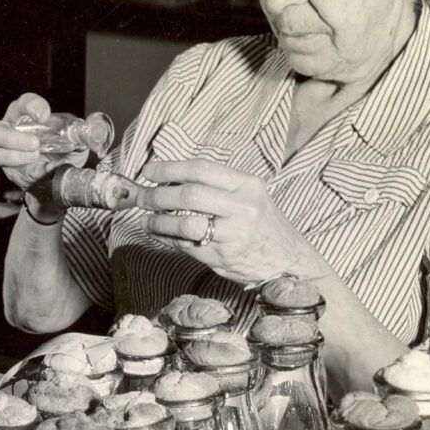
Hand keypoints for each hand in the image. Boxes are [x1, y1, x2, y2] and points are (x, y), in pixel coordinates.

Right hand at [0, 93, 85, 191]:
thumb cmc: (62, 158)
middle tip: (34, 142)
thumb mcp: (76, 145)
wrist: (59, 183)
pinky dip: (21, 169)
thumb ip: (82, 137)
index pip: (23, 104)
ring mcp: (6, 153)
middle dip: (12, 136)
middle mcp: (11, 133)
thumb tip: (91, 133)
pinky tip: (35, 170)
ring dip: (13, 153)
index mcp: (27, 119)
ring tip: (34, 156)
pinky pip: (6, 169)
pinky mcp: (8, 170)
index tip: (43, 115)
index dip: (30, 106)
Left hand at [136, 159, 323, 284]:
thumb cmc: (262, 225)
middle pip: (189, 195)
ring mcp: (233, 234)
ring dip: (158, 220)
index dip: (169, 169)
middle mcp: (242, 208)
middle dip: (158, 195)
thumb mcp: (249, 196)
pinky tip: (159, 233)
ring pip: (185, 223)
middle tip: (142, 197)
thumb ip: (216, 186)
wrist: (288, 261)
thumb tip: (170, 180)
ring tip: (147, 219)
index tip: (148, 171)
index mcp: (247, 186)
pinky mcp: (223, 257)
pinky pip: (186, 245)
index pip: (201, 169)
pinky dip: (166, 238)